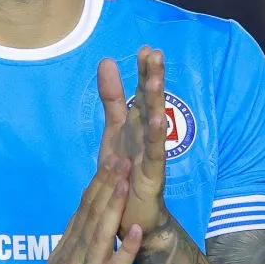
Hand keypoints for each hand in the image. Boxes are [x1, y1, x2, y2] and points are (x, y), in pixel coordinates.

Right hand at [11, 158, 141, 263]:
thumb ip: (75, 243)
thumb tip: (87, 218)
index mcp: (69, 246)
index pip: (84, 208)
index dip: (99, 182)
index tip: (112, 156)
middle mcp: (75, 253)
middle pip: (92, 213)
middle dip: (107, 184)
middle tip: (121, 155)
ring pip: (100, 234)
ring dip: (113, 206)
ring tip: (125, 181)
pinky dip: (124, 249)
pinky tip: (135, 231)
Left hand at [97, 47, 168, 236]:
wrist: (131, 214)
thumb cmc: (125, 170)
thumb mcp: (114, 130)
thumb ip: (112, 99)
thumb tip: (107, 61)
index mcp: (137, 125)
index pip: (141, 93)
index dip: (143, 72)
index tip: (146, 48)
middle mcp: (147, 136)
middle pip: (151, 103)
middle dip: (153, 78)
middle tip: (156, 54)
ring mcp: (151, 154)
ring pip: (155, 124)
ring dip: (157, 102)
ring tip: (156, 79)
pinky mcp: (152, 175)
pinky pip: (154, 153)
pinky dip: (156, 136)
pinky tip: (158, 119)